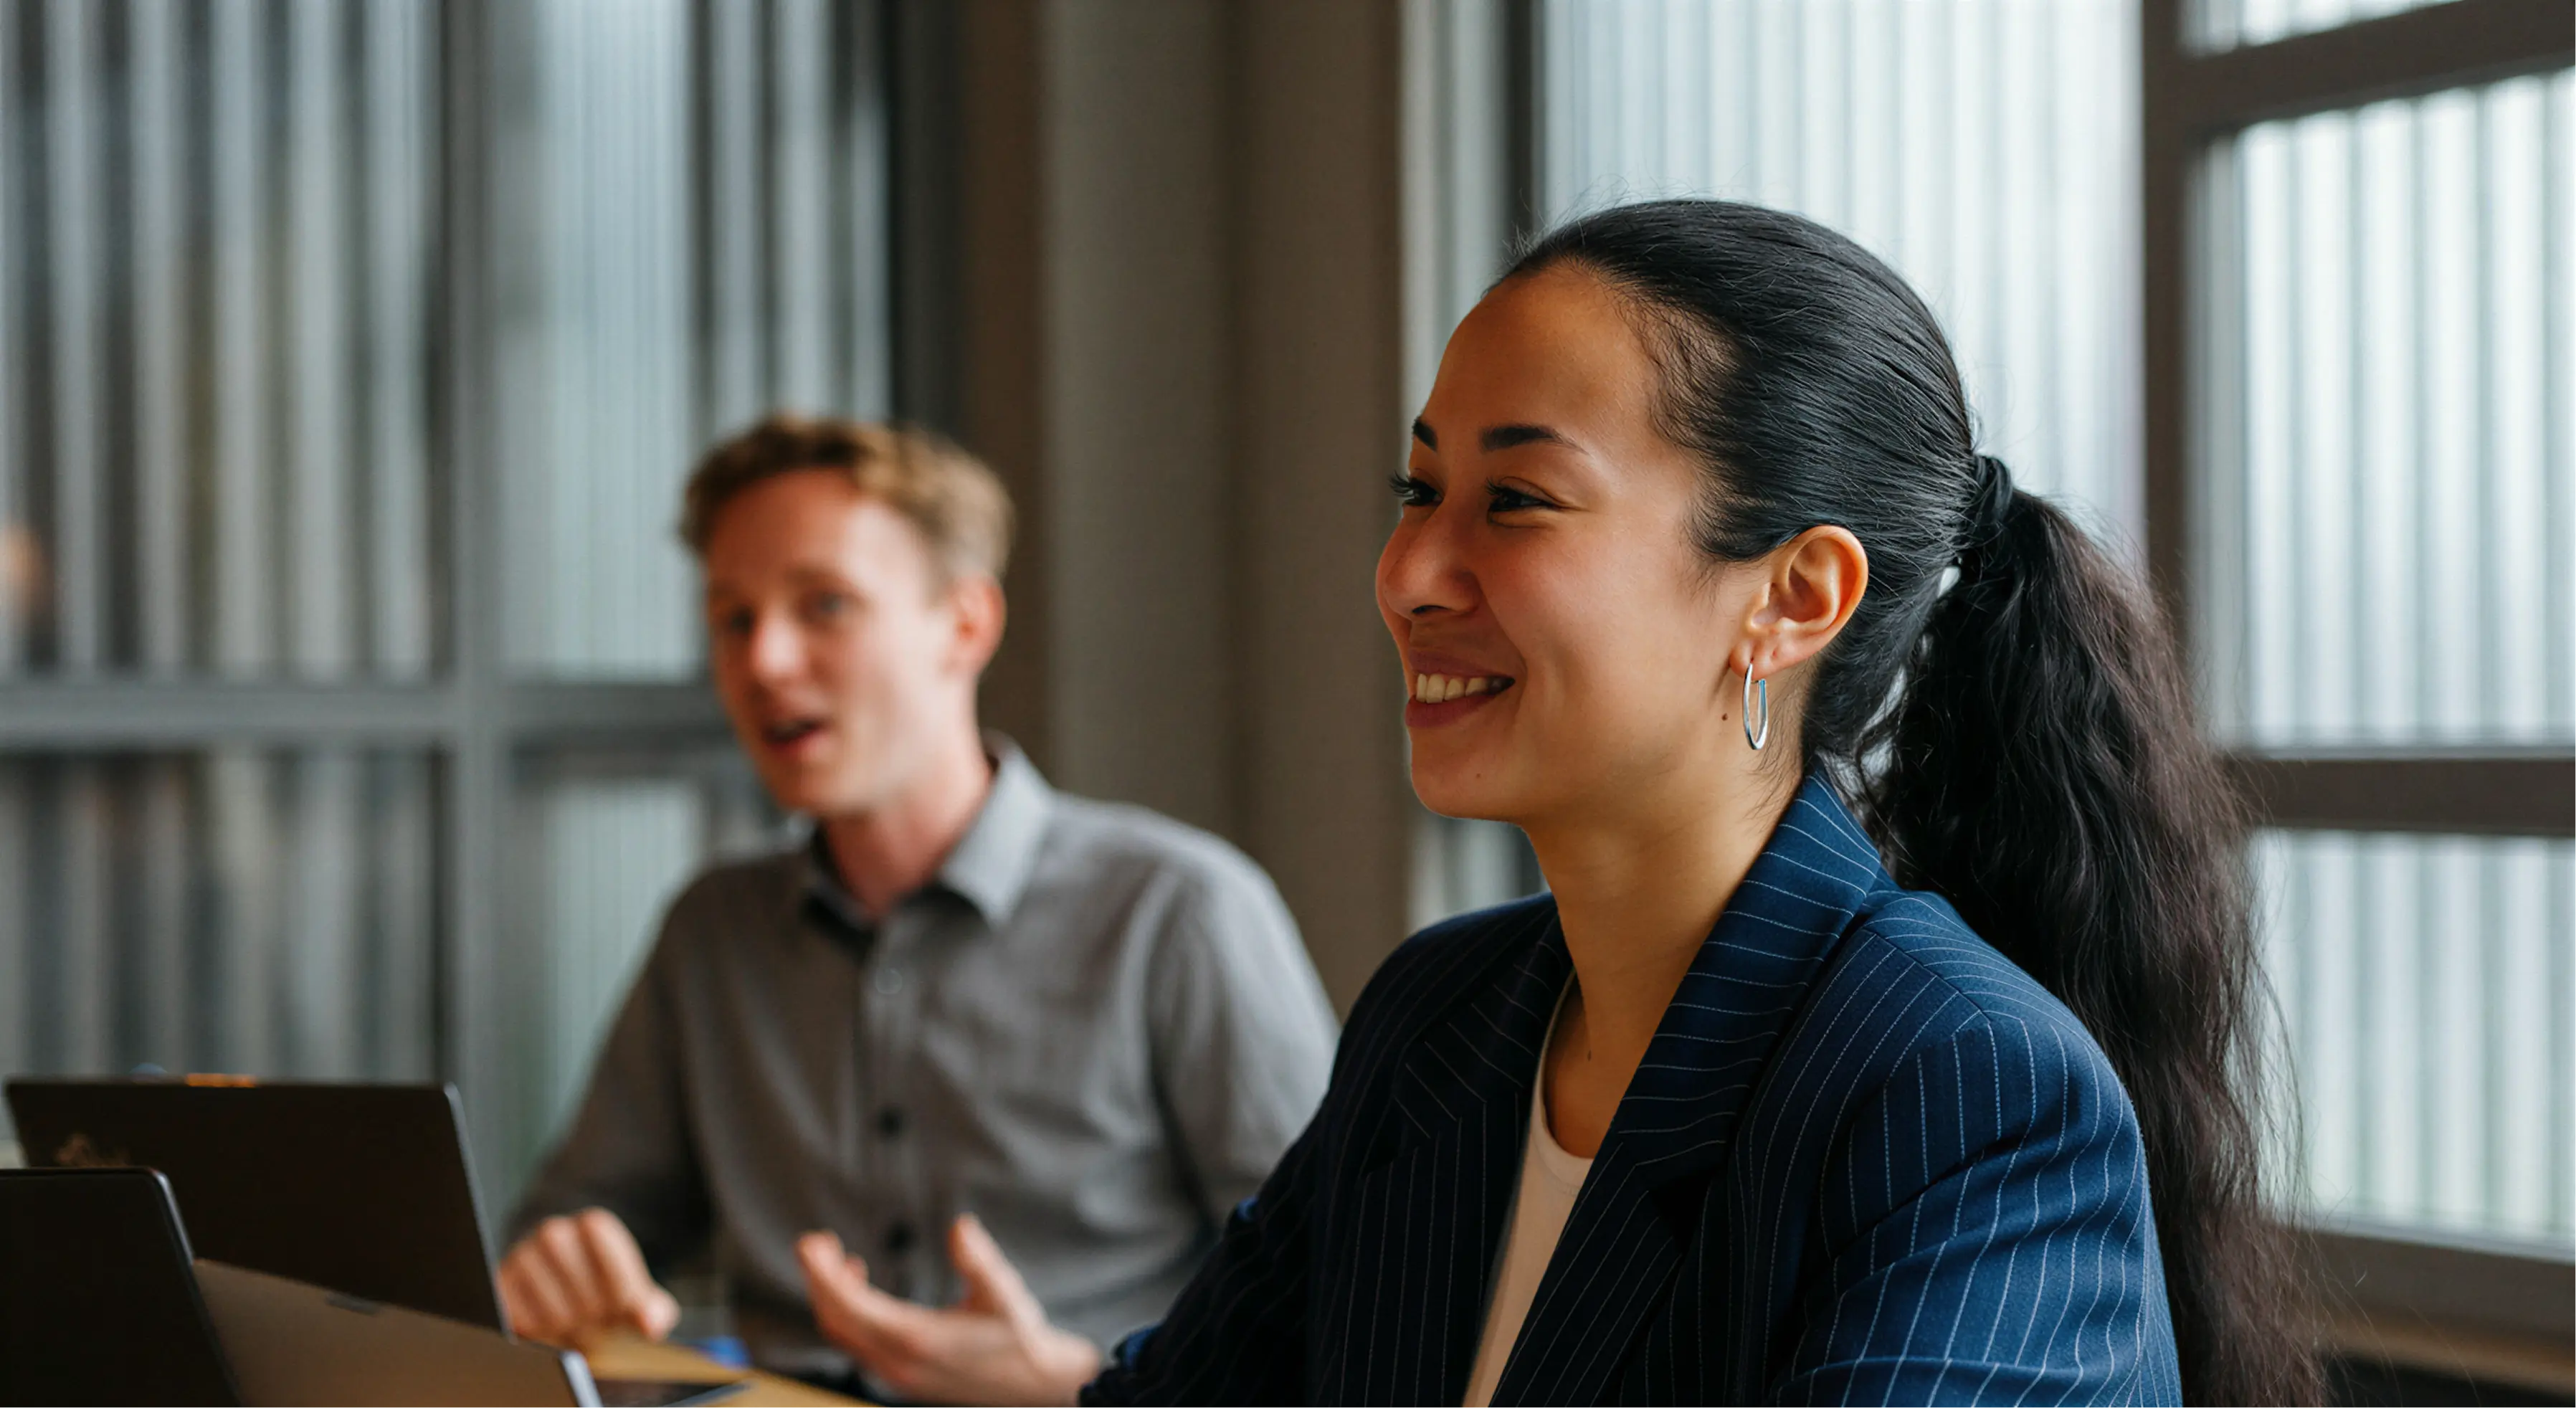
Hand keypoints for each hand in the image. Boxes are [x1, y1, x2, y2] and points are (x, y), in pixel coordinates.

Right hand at [497, 1208, 681, 1347]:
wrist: (555, 1282)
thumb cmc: (602, 1291)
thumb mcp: (635, 1296)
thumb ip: (653, 1310)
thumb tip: (650, 1325)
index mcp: (595, 1226)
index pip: (619, 1277)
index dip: (624, 1304)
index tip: (623, 1312)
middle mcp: (555, 1233)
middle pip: (586, 1302)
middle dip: (596, 1324)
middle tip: (596, 1326)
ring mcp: (522, 1256)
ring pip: (554, 1318)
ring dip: (567, 1335)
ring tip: (572, 1328)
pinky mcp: (498, 1284)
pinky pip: (523, 1325)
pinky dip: (538, 1337)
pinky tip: (547, 1329)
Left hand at [797, 1215, 1100, 1407]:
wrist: (1034, 1386)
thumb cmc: (1019, 1336)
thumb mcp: (1004, 1293)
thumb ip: (979, 1261)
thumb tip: (960, 1226)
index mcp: (916, 1337)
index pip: (849, 1304)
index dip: (822, 1272)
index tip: (810, 1243)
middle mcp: (898, 1361)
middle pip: (835, 1320)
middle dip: (819, 1280)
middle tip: (816, 1243)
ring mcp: (897, 1373)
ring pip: (843, 1336)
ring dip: (831, 1298)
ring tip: (835, 1260)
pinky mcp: (902, 1376)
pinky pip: (857, 1345)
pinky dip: (847, 1315)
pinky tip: (861, 1289)